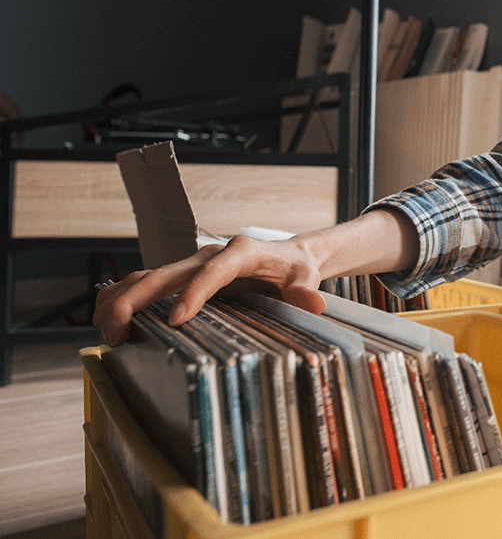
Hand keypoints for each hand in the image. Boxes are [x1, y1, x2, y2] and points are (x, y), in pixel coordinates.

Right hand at [94, 234, 324, 345]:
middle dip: (136, 299)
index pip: (213, 271)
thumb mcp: (306, 277)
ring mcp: (193, 264)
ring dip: (122, 300)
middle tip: (116, 330)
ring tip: (106, 331)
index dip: (193, 293)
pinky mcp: (183, 276)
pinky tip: (110, 323)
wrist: (289, 255)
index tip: (177, 319)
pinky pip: (147, 284)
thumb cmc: (296, 268)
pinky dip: (125, 300)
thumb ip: (306, 290)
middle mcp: (210, 254)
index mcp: (241, 252)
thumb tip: (313, 304)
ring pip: (148, 276)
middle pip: (166, 272)